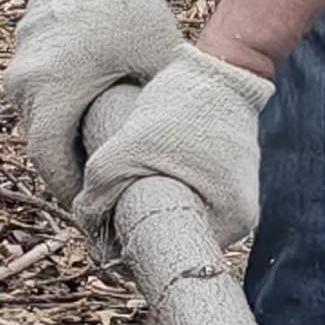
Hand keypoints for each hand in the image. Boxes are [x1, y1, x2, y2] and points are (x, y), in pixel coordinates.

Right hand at [3, 0, 185, 199]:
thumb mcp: (153, 54)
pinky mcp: (22, 61)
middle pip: (42, 150)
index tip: (100, 210)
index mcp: (54, 89)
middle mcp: (25, 85)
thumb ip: (156, 103)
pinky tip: (88, 127)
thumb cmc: (122, 2)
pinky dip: (59, 120)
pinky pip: (37, 104)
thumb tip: (177, 149)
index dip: (75, 193)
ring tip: (98, 168)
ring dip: (64, 147)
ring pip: (38, 128)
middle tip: (102, 197)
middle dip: (71, 175)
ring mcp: (18, 72)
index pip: (52, 163)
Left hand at [79, 42, 273, 252]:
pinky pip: (192, 198)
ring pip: (181, 218)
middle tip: (106, 216)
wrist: (220, 67)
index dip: (131, 252)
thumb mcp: (130, 148)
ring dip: (152, 211)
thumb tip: (83, 219)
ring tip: (121, 196)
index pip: (172, 257)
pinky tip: (145, 180)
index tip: (104, 240)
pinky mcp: (230, 178)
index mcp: (228, 222)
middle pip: (176, 240)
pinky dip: (168, 193)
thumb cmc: (183, 106)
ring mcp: (238, 197)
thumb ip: (99, 188)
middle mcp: (240, 219)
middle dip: (138, 231)